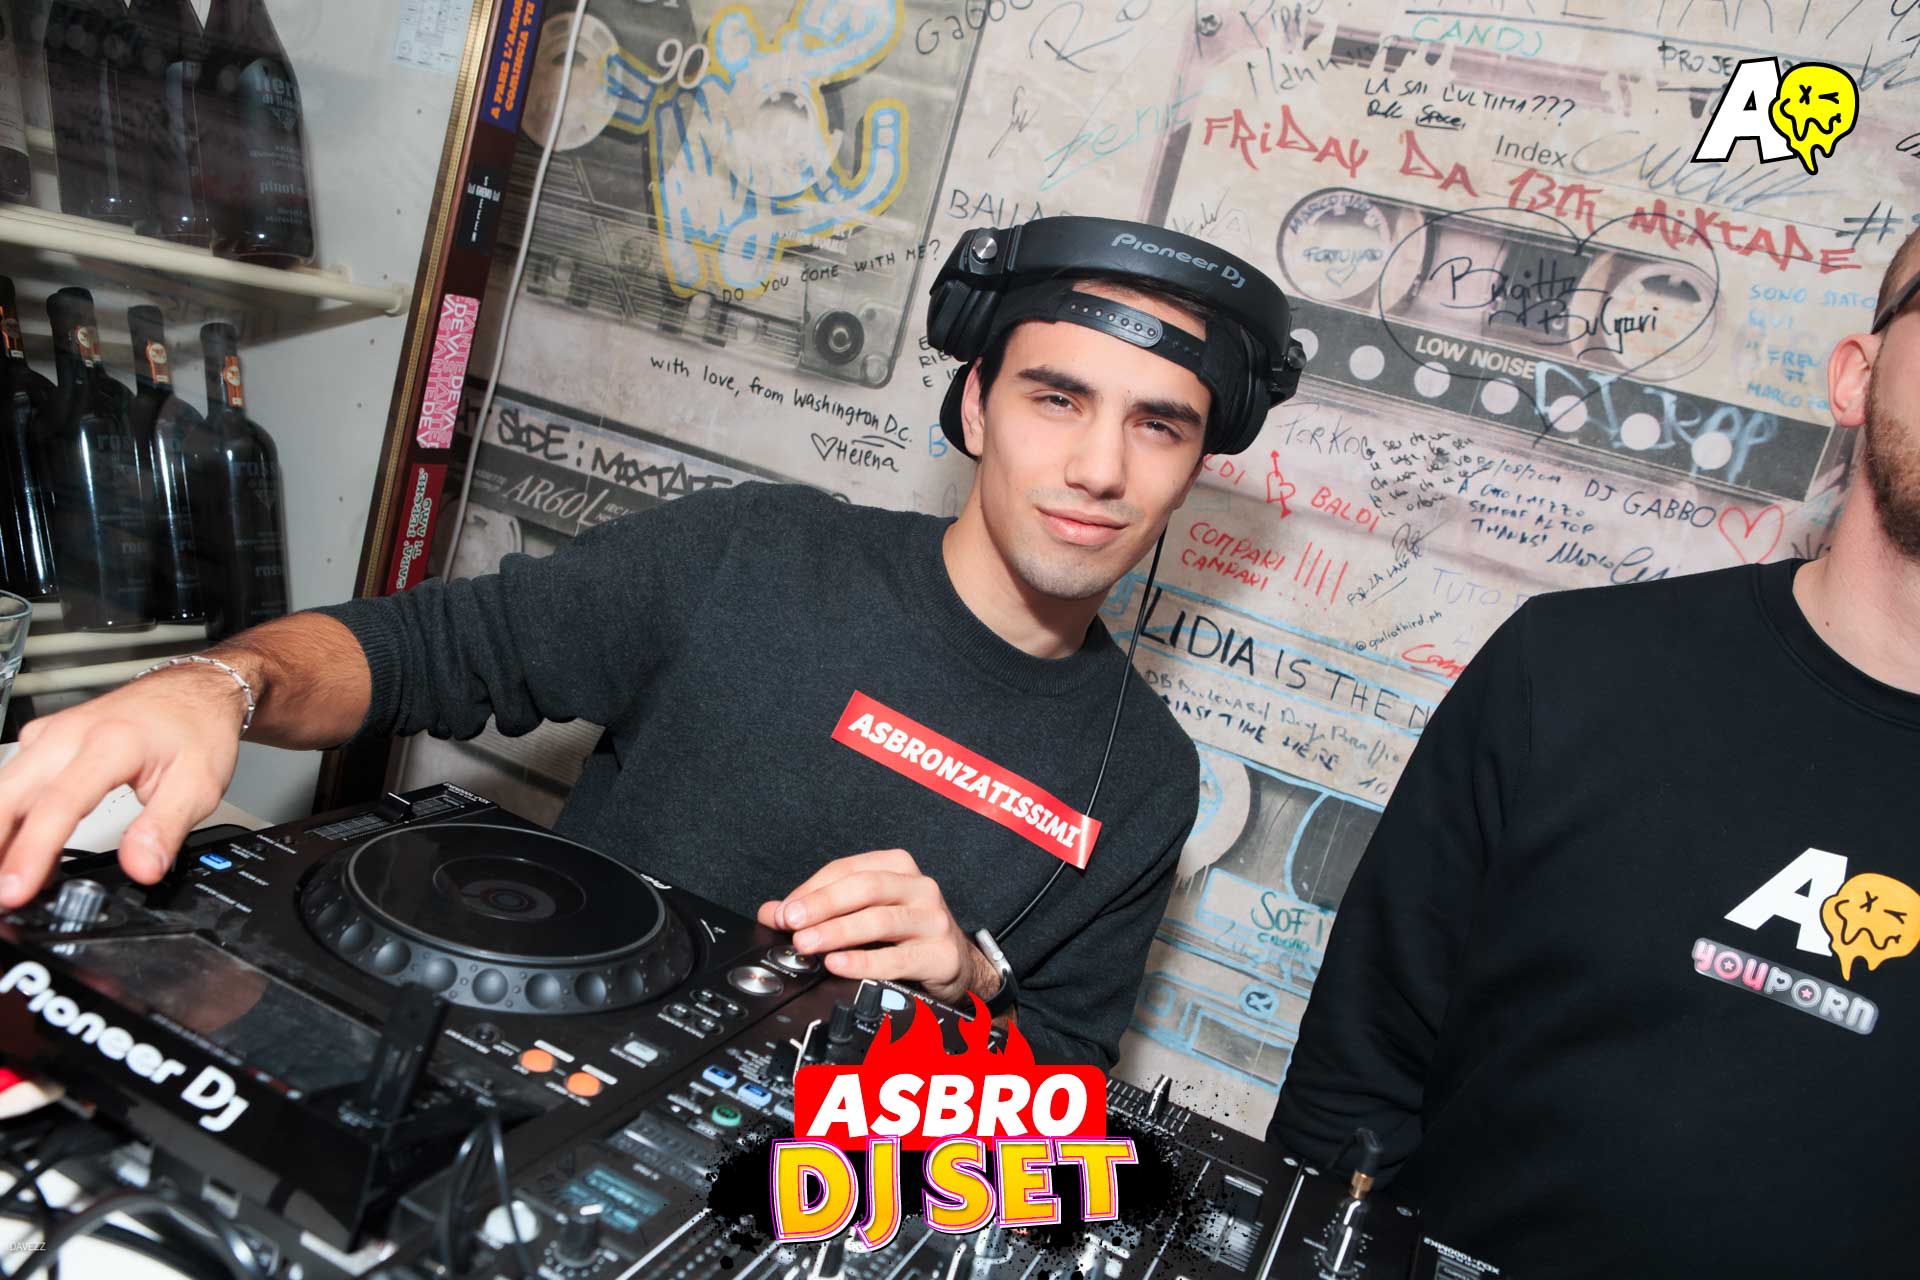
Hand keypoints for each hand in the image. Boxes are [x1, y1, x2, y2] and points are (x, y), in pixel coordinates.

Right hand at [0, 665, 247, 908]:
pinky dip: (4, 815)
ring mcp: (51, 734)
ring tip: (0, 880)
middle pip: (9, 796)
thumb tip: (141, 869)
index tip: (16, 890)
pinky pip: (10, 780)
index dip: (32, 852)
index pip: (59, 805)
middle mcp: (70, 734)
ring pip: (2, 788)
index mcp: (111, 744)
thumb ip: (165, 829)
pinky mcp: (43, 739)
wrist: (197, 688)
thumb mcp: (199, 785)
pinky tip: (9, 847)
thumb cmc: (197, 729)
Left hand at [756, 848, 999, 1005]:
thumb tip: (773, 913)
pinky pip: (896, 958)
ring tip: (807, 944)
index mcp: (897, 867)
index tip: (783, 912)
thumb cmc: (907, 934)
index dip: (811, 890)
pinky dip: (863, 961)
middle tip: (792, 923)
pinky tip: (838, 964)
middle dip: (822, 905)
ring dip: (837, 932)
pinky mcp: (941, 954)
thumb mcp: (866, 912)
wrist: (957, 964)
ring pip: (879, 919)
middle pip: (864, 887)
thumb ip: (820, 909)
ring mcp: (933, 919)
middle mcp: (919, 887)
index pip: (847, 870)